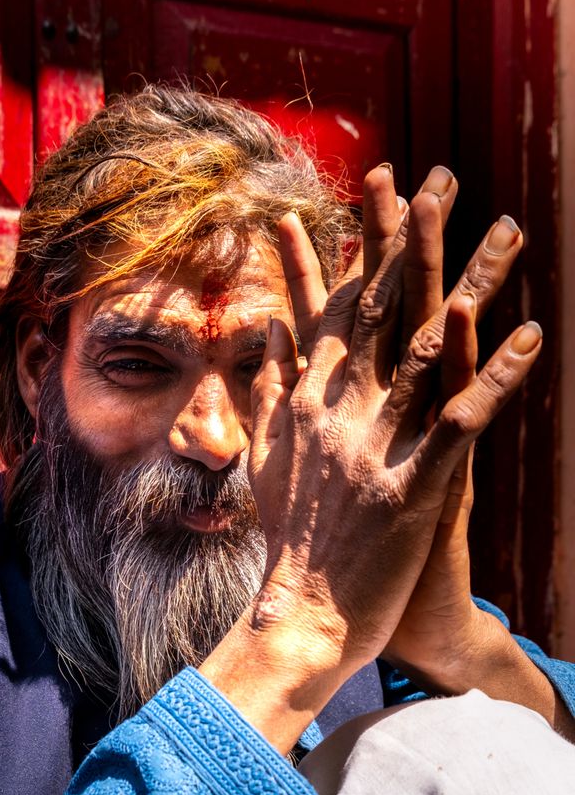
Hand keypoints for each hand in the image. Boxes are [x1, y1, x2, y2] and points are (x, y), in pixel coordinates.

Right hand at [245, 183, 541, 712]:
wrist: (297, 617)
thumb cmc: (287, 540)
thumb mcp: (264, 454)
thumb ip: (268, 386)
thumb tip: (271, 327)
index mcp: (305, 398)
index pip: (338, 302)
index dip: (363, 243)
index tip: (384, 190)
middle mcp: (338, 407)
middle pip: (384, 306)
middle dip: (416, 236)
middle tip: (446, 178)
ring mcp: (375, 444)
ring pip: (430, 346)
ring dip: (473, 283)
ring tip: (508, 232)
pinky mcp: (412, 486)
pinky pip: (462, 419)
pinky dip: (496, 374)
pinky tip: (529, 334)